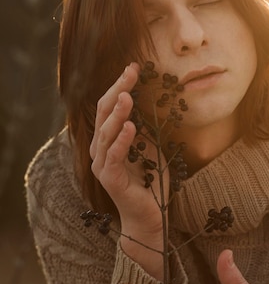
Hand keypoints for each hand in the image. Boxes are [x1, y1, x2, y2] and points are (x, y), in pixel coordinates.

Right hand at [90, 62, 167, 275]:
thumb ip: (145, 129)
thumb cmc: (151, 183)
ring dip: (118, 113)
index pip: (110, 107)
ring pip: (105, 132)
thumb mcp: (152, 149)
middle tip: (131, 72)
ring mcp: (102, 164)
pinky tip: (131, 126)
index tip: (134, 67)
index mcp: (109, 139)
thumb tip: (148, 103)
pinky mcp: (108, 178)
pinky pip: (113, 155)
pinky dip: (122, 140)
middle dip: (117, 90)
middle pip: (104, 113)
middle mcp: (100, 149)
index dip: (120, 85)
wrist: (151, 216)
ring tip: (129, 96)